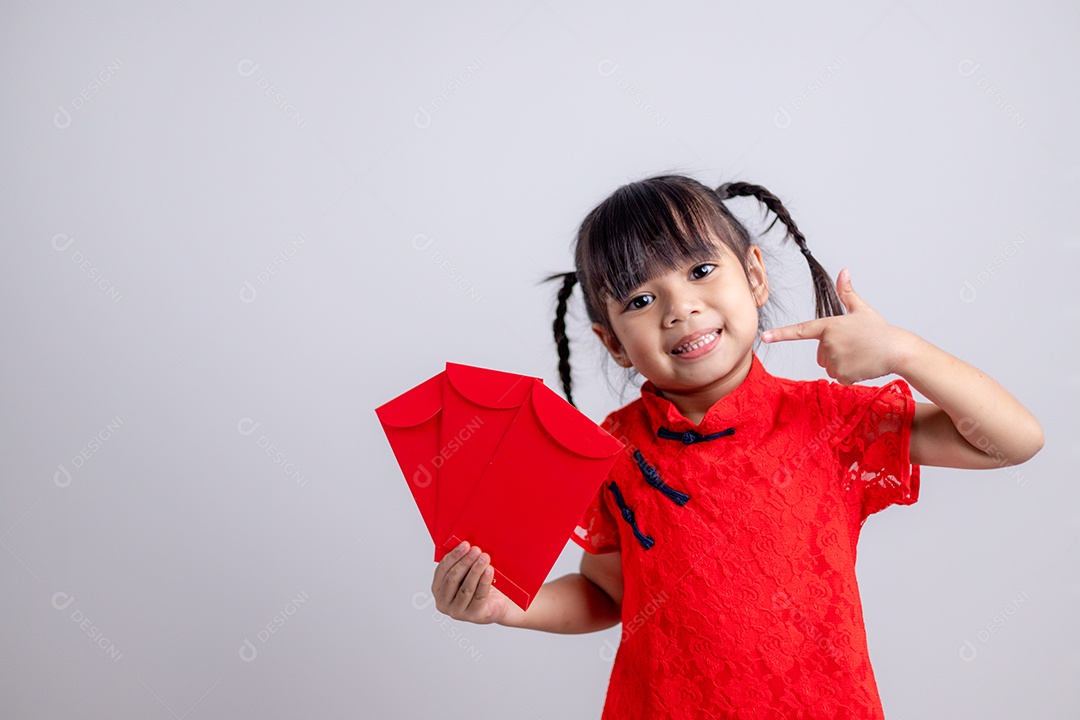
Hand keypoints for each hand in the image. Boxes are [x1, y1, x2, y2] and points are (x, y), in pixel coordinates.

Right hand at [432, 541, 511, 624]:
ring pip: (466, 588)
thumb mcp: (466, 574)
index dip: (453, 556)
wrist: (495, 605)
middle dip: (465, 562)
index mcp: (438, 589)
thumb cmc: (478, 586)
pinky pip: (479, 596)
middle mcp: (444, 602)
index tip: (465, 545)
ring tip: (485, 558)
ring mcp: (458, 611)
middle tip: (476, 550)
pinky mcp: (473, 615)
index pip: (442, 570)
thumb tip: (466, 545)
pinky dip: (484, 582)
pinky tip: (489, 571)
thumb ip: (462, 563)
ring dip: (476, 570)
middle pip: (453, 579)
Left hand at [760, 267, 909, 383]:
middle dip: (835, 351)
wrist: (897, 350)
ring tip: (860, 354)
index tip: (764, 336)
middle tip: (855, 345)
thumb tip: (844, 270)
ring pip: (829, 365)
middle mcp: (828, 344)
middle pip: (820, 353)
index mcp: (829, 326)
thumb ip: (847, 292)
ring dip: (842, 363)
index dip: (781, 334)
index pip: (800, 330)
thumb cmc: (879, 329)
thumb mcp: (861, 309)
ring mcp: (835, 360)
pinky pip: (839, 377)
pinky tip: (862, 365)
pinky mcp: (842, 375)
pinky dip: (849, 374)